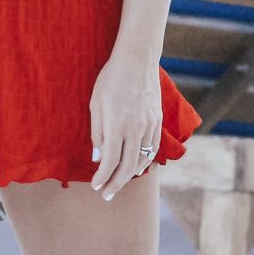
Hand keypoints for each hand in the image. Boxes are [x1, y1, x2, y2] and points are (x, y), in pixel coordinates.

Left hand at [89, 48, 162, 200]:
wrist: (137, 59)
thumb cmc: (111, 79)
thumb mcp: (96, 103)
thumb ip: (97, 132)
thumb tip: (97, 157)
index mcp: (117, 123)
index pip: (110, 160)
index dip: (102, 177)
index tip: (96, 186)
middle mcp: (135, 127)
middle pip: (127, 166)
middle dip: (115, 183)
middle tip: (106, 195)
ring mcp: (149, 125)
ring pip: (142, 159)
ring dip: (129, 174)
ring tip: (118, 183)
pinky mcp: (157, 121)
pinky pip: (153, 148)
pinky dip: (145, 160)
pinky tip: (136, 166)